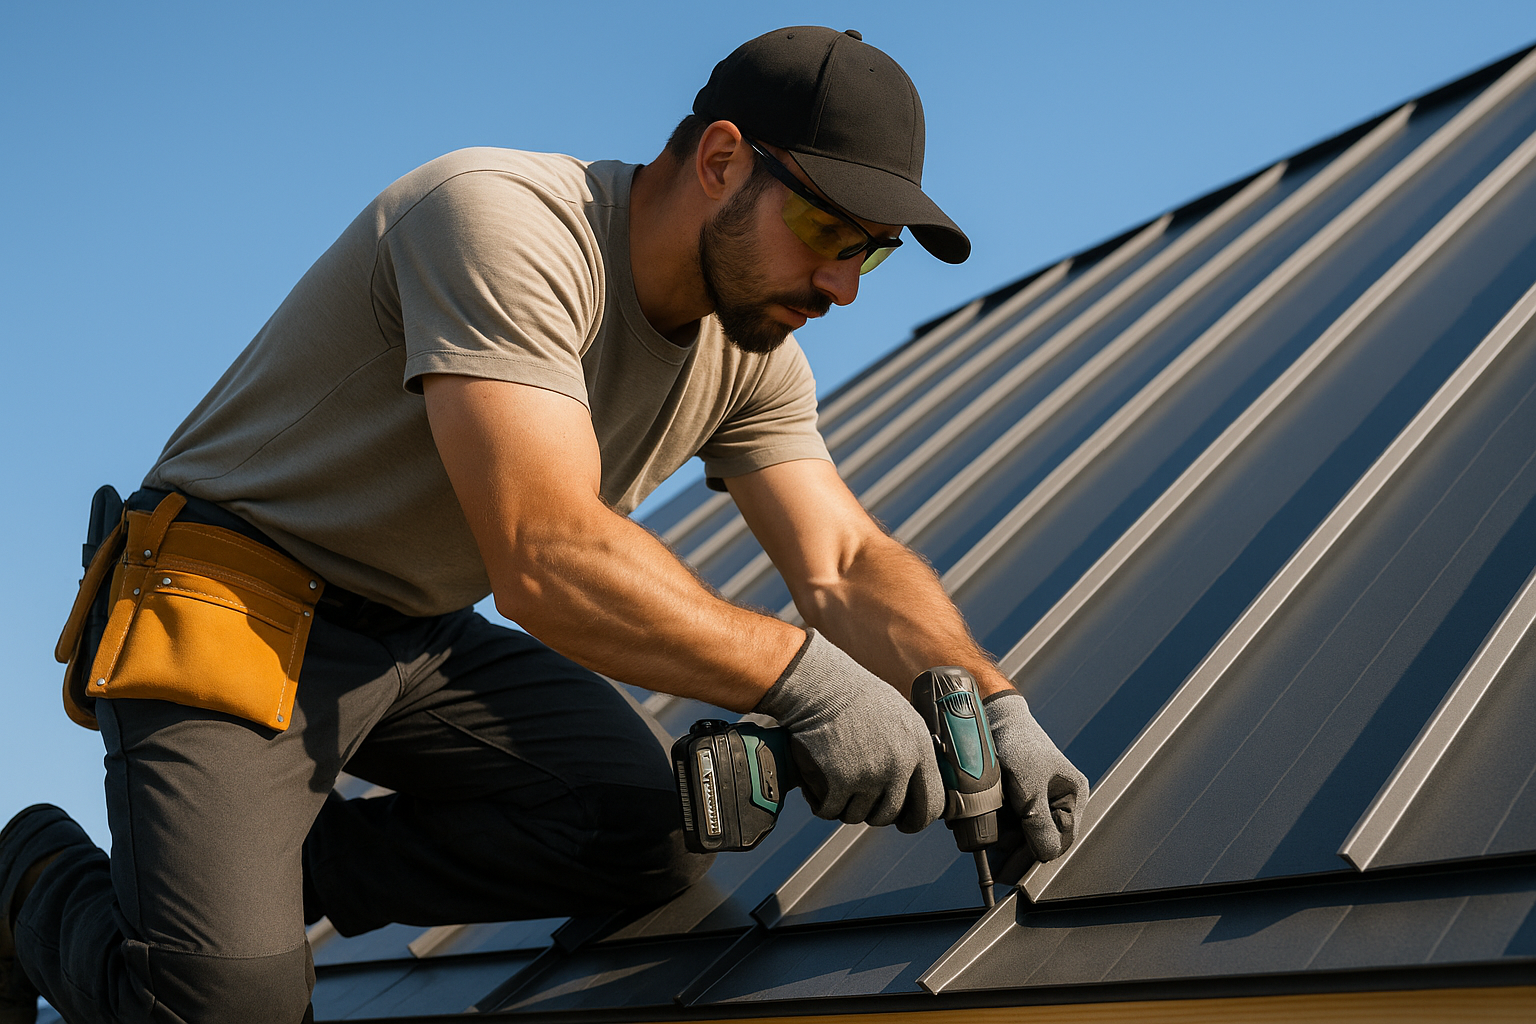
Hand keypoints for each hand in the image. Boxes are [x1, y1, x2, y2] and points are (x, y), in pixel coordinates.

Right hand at [755, 630, 943, 831]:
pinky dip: (820, 802)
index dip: (916, 819)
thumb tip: (920, 784)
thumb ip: (914, 751)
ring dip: (844, 805)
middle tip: (857, 795)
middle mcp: (899, 765)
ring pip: (857, 816)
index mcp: (920, 749)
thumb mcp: (901, 716)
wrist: (820, 685)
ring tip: (835, 781)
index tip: (903, 821)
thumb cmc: (857, 697)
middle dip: (872, 812)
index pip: (932, 806)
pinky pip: (830, 811)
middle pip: (889, 815)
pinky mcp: (839, 782)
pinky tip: (818, 785)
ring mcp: (869, 775)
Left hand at [983, 691, 1088, 861]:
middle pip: (1039, 840)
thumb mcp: (1029, 785)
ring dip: (1003, 843)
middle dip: (1015, 852)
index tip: (1011, 871)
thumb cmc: (1018, 745)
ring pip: (1021, 834)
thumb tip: (1046, 855)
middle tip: (994, 866)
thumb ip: (1039, 820)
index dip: (1035, 856)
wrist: (992, 719)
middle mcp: (1057, 801)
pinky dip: (995, 828)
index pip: (1060, 840)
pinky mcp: (1014, 798)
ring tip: (985, 849)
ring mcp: (1035, 800)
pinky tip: (982, 831)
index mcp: (1071, 797)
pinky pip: (1008, 822)